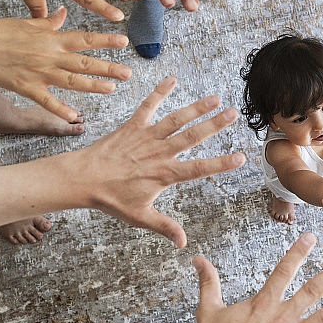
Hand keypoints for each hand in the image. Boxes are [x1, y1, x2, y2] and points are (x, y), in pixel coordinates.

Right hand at [0, 7, 130, 120]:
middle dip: (108, 68)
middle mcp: (49, 56)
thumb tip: (64, 12)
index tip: (124, 41)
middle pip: (84, 63)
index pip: (84, 39)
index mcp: (51, 39)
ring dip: (92, 86)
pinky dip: (60, 109)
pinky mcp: (25, 88)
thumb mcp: (27, 22)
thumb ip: (50, 22)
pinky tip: (75, 117)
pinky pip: (46, 101)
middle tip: (128, 73)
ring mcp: (38, 73)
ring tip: (111, 89)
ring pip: (71, 81)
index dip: (105, 41)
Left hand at [80, 76, 244, 247]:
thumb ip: (164, 226)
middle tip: (234, 113)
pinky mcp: (132, 126)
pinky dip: (159, 92)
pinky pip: (147, 106)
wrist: (82, 179)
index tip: (241, 158)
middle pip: (192, 137)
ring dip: (196, 108)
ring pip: (176, 120)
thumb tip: (184, 243)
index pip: (199, 169)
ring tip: (215, 98)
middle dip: (214, 125)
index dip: (221, 164)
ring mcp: (146, 137)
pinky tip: (171, 79)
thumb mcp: (139, 217)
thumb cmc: (110, 199)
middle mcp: (159, 153)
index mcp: (164, 175)